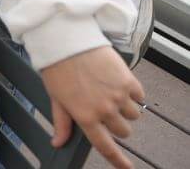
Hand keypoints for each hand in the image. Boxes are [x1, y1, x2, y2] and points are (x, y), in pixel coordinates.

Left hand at [41, 46, 143, 167]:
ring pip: (134, 115)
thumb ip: (62, 122)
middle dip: (117, 124)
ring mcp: (118, 96)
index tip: (126, 167)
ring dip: (126, 108)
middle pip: (123, 131)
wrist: (66, 39)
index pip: (105, 146)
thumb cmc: (57, 67)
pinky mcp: (128, 81)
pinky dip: (133, 93)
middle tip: (106, 108)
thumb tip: (58, 142)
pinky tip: (118, 82)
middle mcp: (104, 110)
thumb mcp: (56, 97)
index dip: (118, 160)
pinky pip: (140, 96)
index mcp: (85, 117)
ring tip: (110, 92)